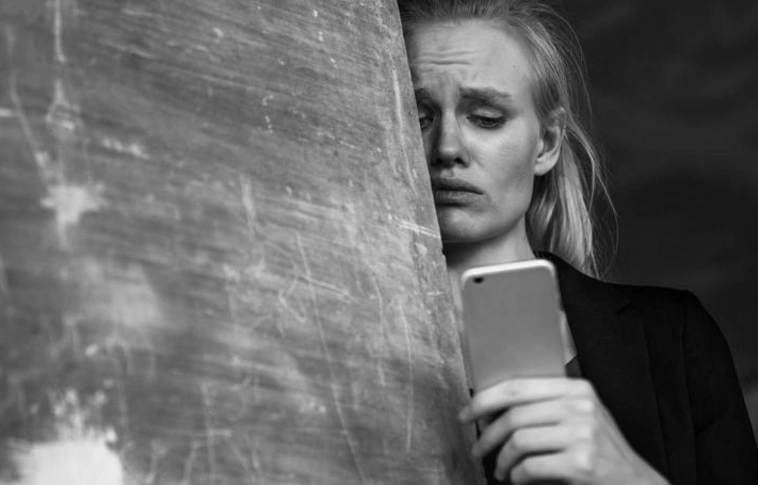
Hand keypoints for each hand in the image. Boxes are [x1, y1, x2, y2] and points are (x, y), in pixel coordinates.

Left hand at [459, 378, 669, 483]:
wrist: (635, 483)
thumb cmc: (599, 451)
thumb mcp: (579, 417)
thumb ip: (546, 405)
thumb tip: (491, 406)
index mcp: (576, 389)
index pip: (518, 387)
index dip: (485, 400)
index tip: (467, 414)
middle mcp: (580, 407)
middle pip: (514, 415)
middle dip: (488, 435)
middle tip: (478, 449)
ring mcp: (583, 435)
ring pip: (518, 441)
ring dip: (502, 460)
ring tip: (502, 471)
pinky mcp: (582, 464)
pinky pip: (530, 467)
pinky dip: (516, 477)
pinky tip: (517, 480)